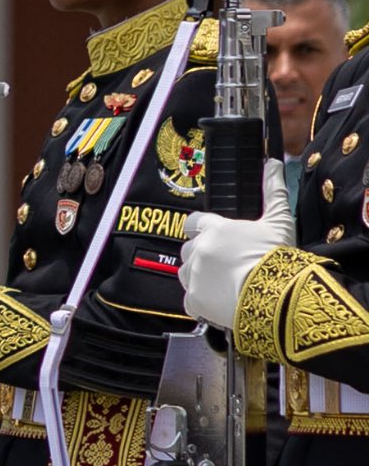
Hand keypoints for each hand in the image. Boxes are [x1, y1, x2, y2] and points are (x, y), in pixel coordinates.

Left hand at [181, 175, 293, 335]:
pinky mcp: (194, 300)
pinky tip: (220, 300)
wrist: (278, 294)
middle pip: (188, 249)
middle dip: (201, 254)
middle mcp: (198, 250)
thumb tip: (273, 164)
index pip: (194, 222)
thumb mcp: (280, 220)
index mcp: (215, 229)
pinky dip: (201, 301)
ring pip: (185, 273)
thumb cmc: (278, 255)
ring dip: (199, 276)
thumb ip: (273, 191)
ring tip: (224, 282)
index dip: (201, 228)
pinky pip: (190, 300)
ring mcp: (193, 276)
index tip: (211, 235)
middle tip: (225, 263)